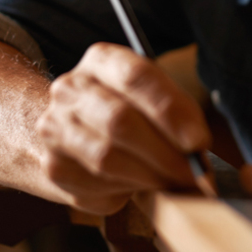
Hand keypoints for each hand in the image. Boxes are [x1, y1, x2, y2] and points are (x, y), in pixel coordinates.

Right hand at [35, 42, 209, 213]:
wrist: (70, 131)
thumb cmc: (127, 111)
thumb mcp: (151, 96)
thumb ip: (175, 114)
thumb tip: (197, 149)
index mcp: (101, 60)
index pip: (135, 76)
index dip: (170, 110)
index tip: (197, 140)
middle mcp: (71, 89)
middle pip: (119, 120)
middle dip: (164, 152)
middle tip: (192, 173)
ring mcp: (56, 128)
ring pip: (106, 158)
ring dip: (148, 176)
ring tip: (172, 182)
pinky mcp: (54, 167)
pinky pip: (96, 185)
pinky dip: (125, 191)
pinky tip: (139, 186)